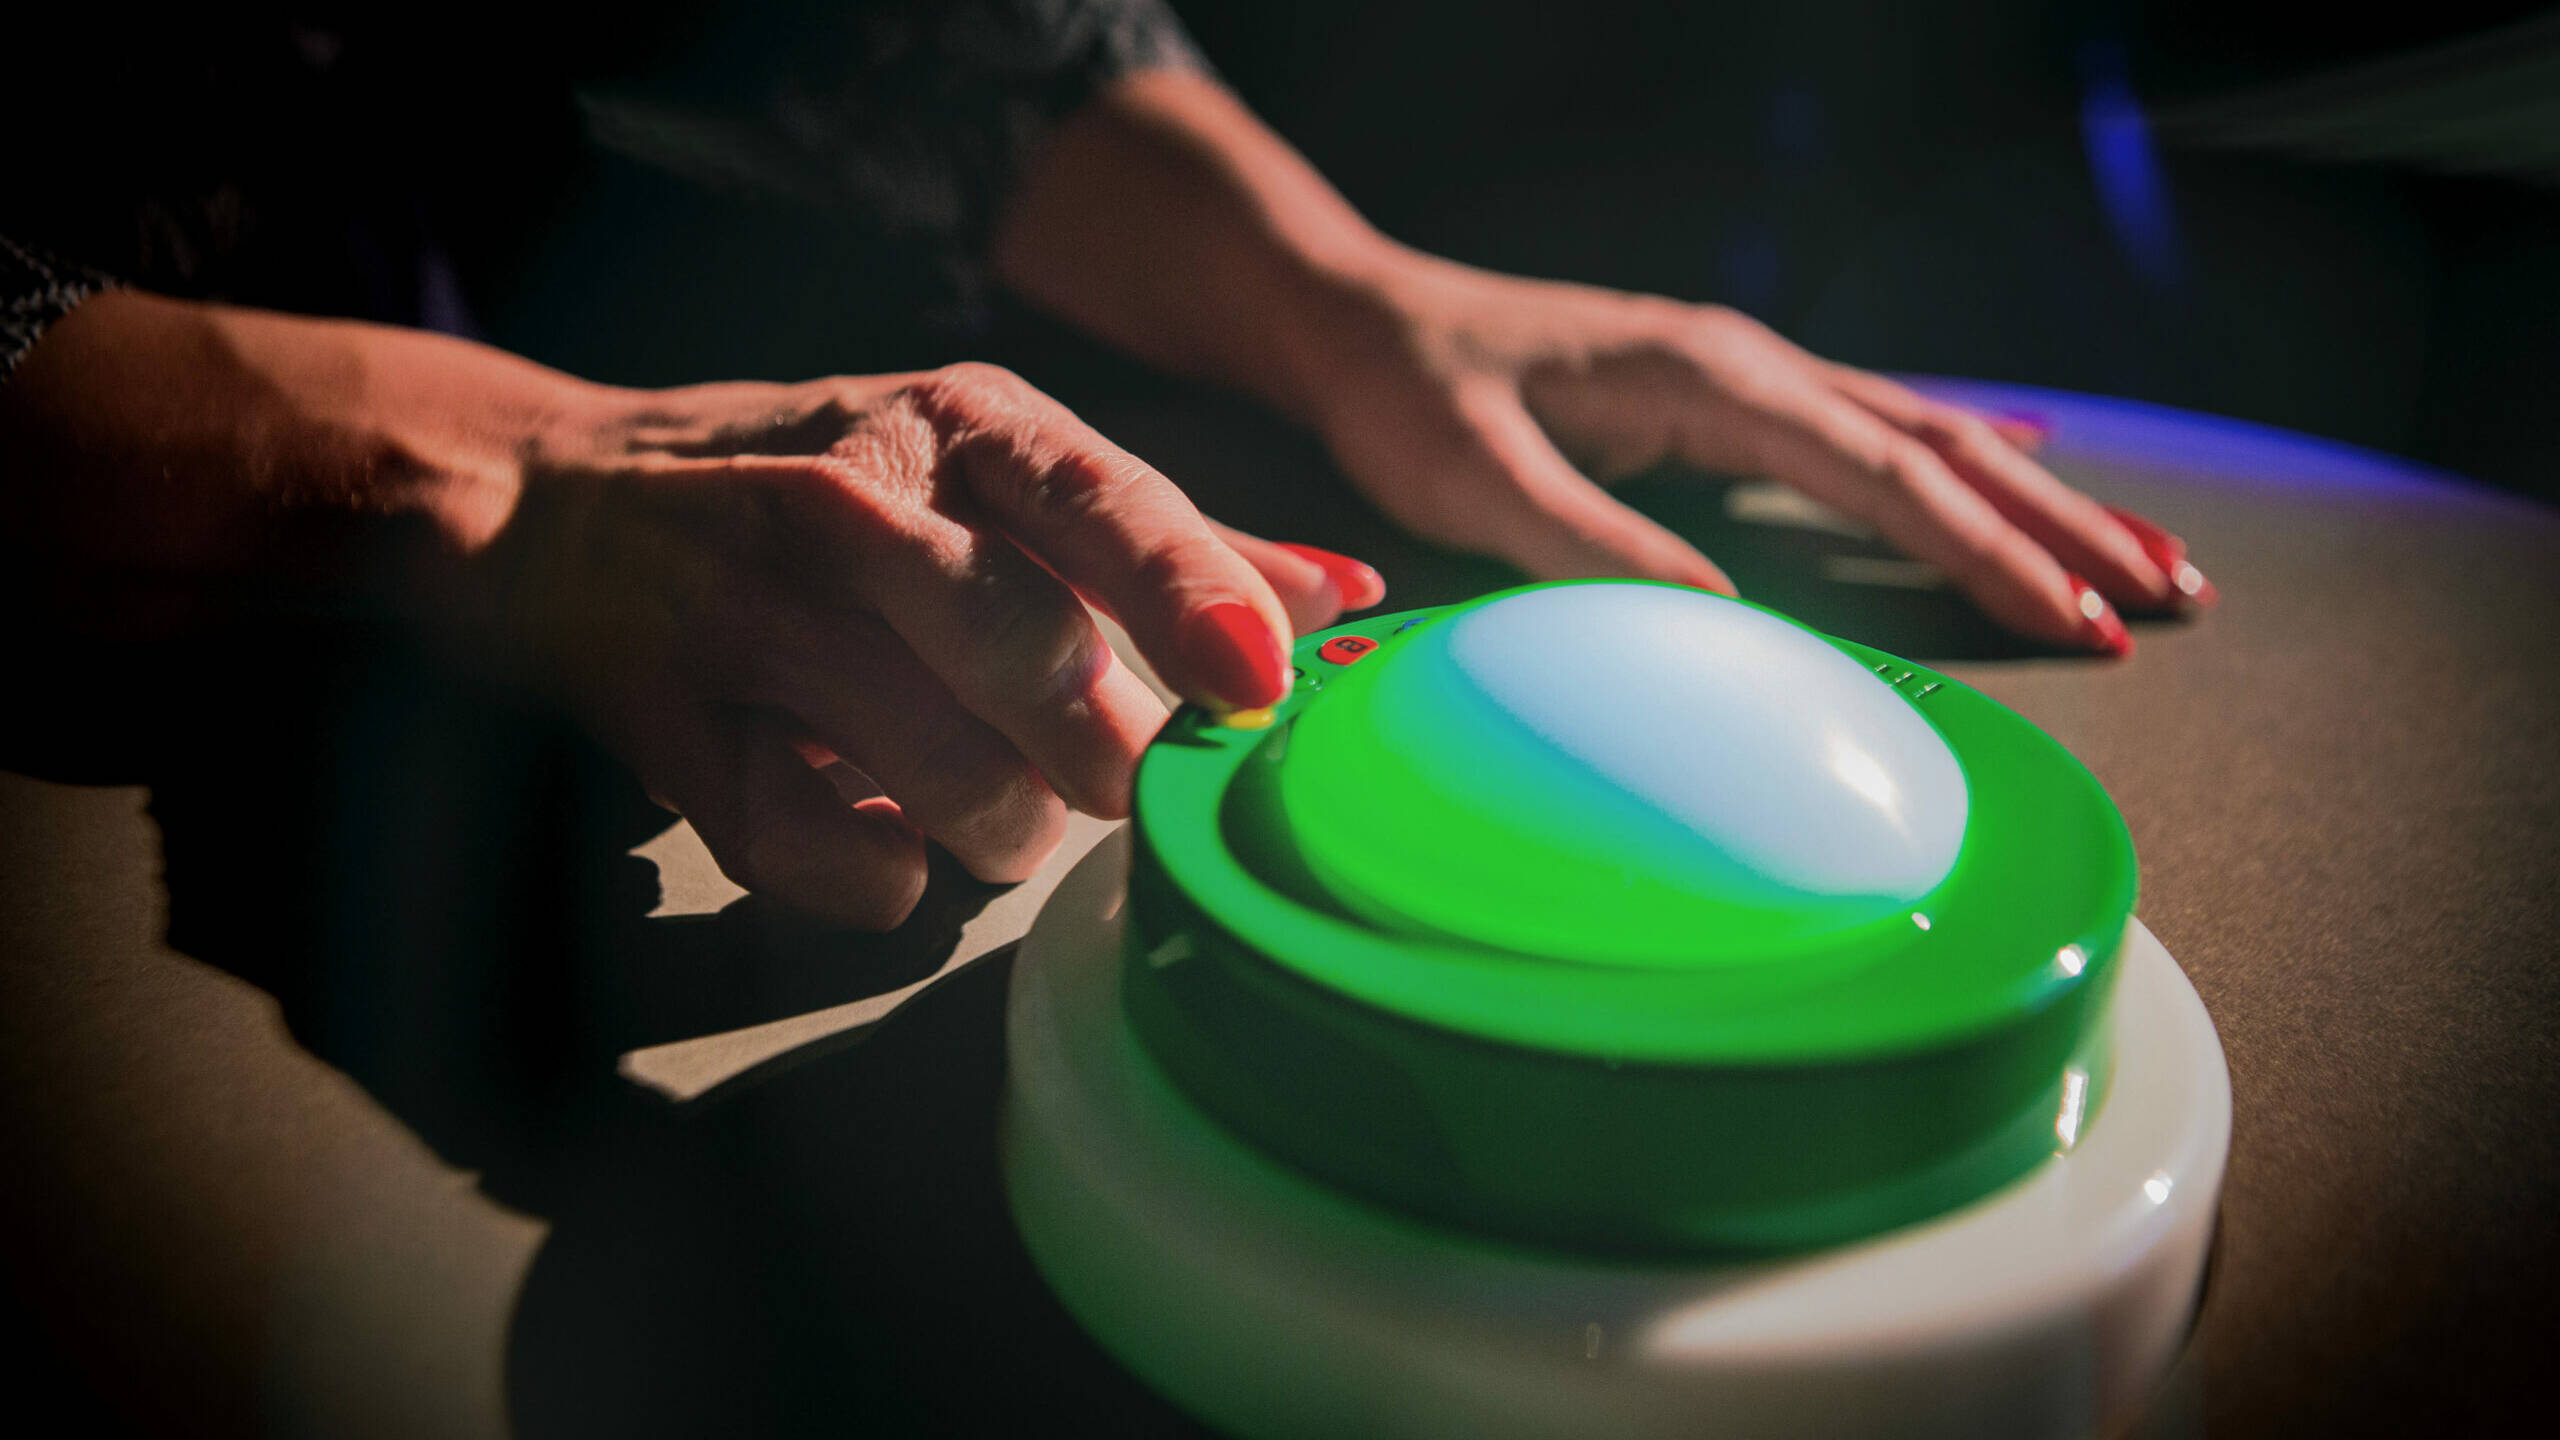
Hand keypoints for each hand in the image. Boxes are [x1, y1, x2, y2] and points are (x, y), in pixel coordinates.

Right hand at [488, 362, 1370, 924]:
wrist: (556, 501)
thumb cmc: (831, 493)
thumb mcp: (994, 475)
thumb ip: (1166, 542)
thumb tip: (1347, 601)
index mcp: (965, 426)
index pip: (1103, 504)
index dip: (1190, 596)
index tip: (1262, 685)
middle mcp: (855, 497)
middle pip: (1027, 650)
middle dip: (1104, 757)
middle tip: (1114, 784)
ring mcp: (743, 603)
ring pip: (937, 769)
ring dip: (999, 830)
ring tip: (992, 810)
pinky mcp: (657, 713)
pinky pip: (809, 848)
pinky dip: (876, 877)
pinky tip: (883, 842)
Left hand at [1302, 255, 2211, 651]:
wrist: (1356, 322)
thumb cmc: (1407, 400)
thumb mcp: (1478, 482)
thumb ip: (1596, 546)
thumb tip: (1726, 619)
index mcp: (1712, 379)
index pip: (1889, 474)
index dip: (1991, 552)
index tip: (2078, 621)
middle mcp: (1751, 363)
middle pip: (1948, 445)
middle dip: (2065, 524)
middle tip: (2171, 595)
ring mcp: (1745, 372)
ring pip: (1931, 432)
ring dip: (2039, 496)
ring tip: (2140, 553)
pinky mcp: (1725, 392)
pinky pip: (1878, 422)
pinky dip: (1966, 453)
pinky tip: (2025, 461)